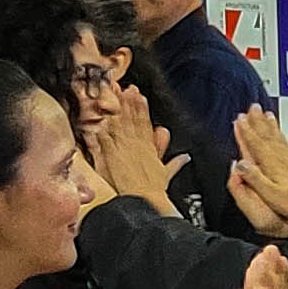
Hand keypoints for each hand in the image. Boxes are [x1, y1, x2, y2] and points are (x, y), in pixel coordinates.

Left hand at [84, 92, 187, 209]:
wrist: (145, 201)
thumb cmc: (155, 191)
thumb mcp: (167, 175)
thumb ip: (175, 163)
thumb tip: (185, 158)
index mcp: (150, 149)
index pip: (145, 124)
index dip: (142, 109)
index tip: (140, 96)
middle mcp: (137, 146)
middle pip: (133, 120)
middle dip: (131, 103)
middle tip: (128, 88)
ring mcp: (124, 150)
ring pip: (121, 125)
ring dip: (119, 110)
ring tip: (117, 95)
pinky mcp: (112, 157)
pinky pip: (106, 140)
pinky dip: (104, 129)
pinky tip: (102, 118)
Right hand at [231, 108, 287, 233]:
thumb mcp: (269, 193)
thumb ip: (254, 177)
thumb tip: (239, 164)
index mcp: (272, 164)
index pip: (255, 143)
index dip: (246, 131)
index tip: (239, 119)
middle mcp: (283, 159)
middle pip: (268, 136)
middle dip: (258, 121)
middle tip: (253, 108)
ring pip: (281, 139)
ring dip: (274, 126)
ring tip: (269, 115)